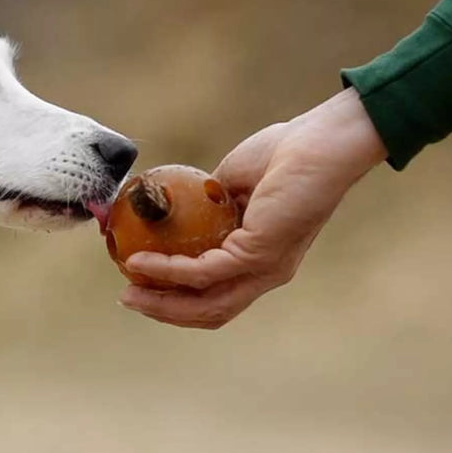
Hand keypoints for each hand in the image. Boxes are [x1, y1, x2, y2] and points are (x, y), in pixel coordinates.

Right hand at [120, 89, 386, 328]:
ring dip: (163, 304)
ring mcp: (265, 268)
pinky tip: (142, 262)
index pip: (218, 294)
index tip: (142, 285)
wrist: (321, 141)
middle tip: (129, 298)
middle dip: (165, 311)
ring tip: (130, 293)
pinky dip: (169, 271)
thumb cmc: (286, 152)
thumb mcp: (233, 181)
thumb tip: (177, 203)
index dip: (179, 298)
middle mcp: (266, 273)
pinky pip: (203, 272)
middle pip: (209, 311)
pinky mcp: (259, 255)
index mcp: (262, 258)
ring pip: (206, 304)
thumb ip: (208, 201)